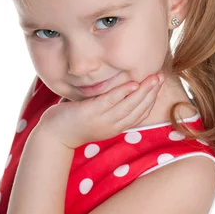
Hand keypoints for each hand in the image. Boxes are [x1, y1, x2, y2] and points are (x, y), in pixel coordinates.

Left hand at [37, 73, 165, 148]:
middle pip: (139, 109)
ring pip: (129, 106)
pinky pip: (111, 102)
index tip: (158, 86)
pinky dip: (123, 93)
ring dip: (144, 91)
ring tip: (154, 78)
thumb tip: (117, 84)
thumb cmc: (73, 121)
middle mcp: (112, 126)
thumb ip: (107, 103)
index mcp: (115, 127)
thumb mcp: (95, 113)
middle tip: (161, 77)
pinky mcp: (91, 113)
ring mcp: (102, 120)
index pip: (140, 114)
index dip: (151, 100)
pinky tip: (133, 84)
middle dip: (152, 93)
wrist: (52, 136)